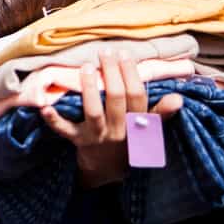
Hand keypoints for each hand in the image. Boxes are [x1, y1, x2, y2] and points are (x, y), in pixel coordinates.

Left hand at [40, 49, 183, 187]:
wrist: (109, 171)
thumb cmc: (128, 140)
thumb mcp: (148, 130)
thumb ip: (160, 113)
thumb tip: (178, 98)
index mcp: (136, 124)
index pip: (137, 96)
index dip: (131, 74)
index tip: (124, 54)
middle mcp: (118, 130)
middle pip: (117, 99)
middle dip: (112, 73)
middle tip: (105, 52)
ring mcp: (97, 136)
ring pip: (94, 112)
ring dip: (89, 89)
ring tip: (86, 67)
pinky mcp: (78, 141)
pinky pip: (65, 130)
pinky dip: (54, 120)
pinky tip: (45, 106)